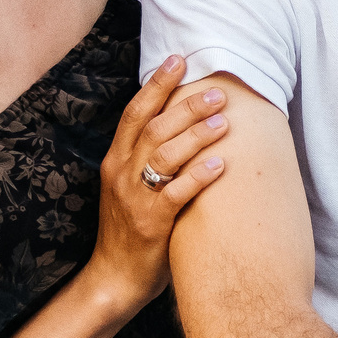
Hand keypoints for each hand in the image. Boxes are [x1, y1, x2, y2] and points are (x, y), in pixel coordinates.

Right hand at [88, 55, 228, 307]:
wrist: (114, 278)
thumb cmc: (131, 230)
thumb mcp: (129, 186)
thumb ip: (147, 157)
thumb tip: (180, 123)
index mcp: (115, 160)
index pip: (135, 113)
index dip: (156, 84)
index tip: (178, 59)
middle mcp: (121, 173)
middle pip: (154, 127)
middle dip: (186, 105)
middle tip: (217, 93)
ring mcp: (134, 198)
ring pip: (164, 155)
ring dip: (196, 134)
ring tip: (223, 121)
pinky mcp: (151, 223)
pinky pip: (177, 193)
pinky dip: (199, 175)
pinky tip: (221, 163)